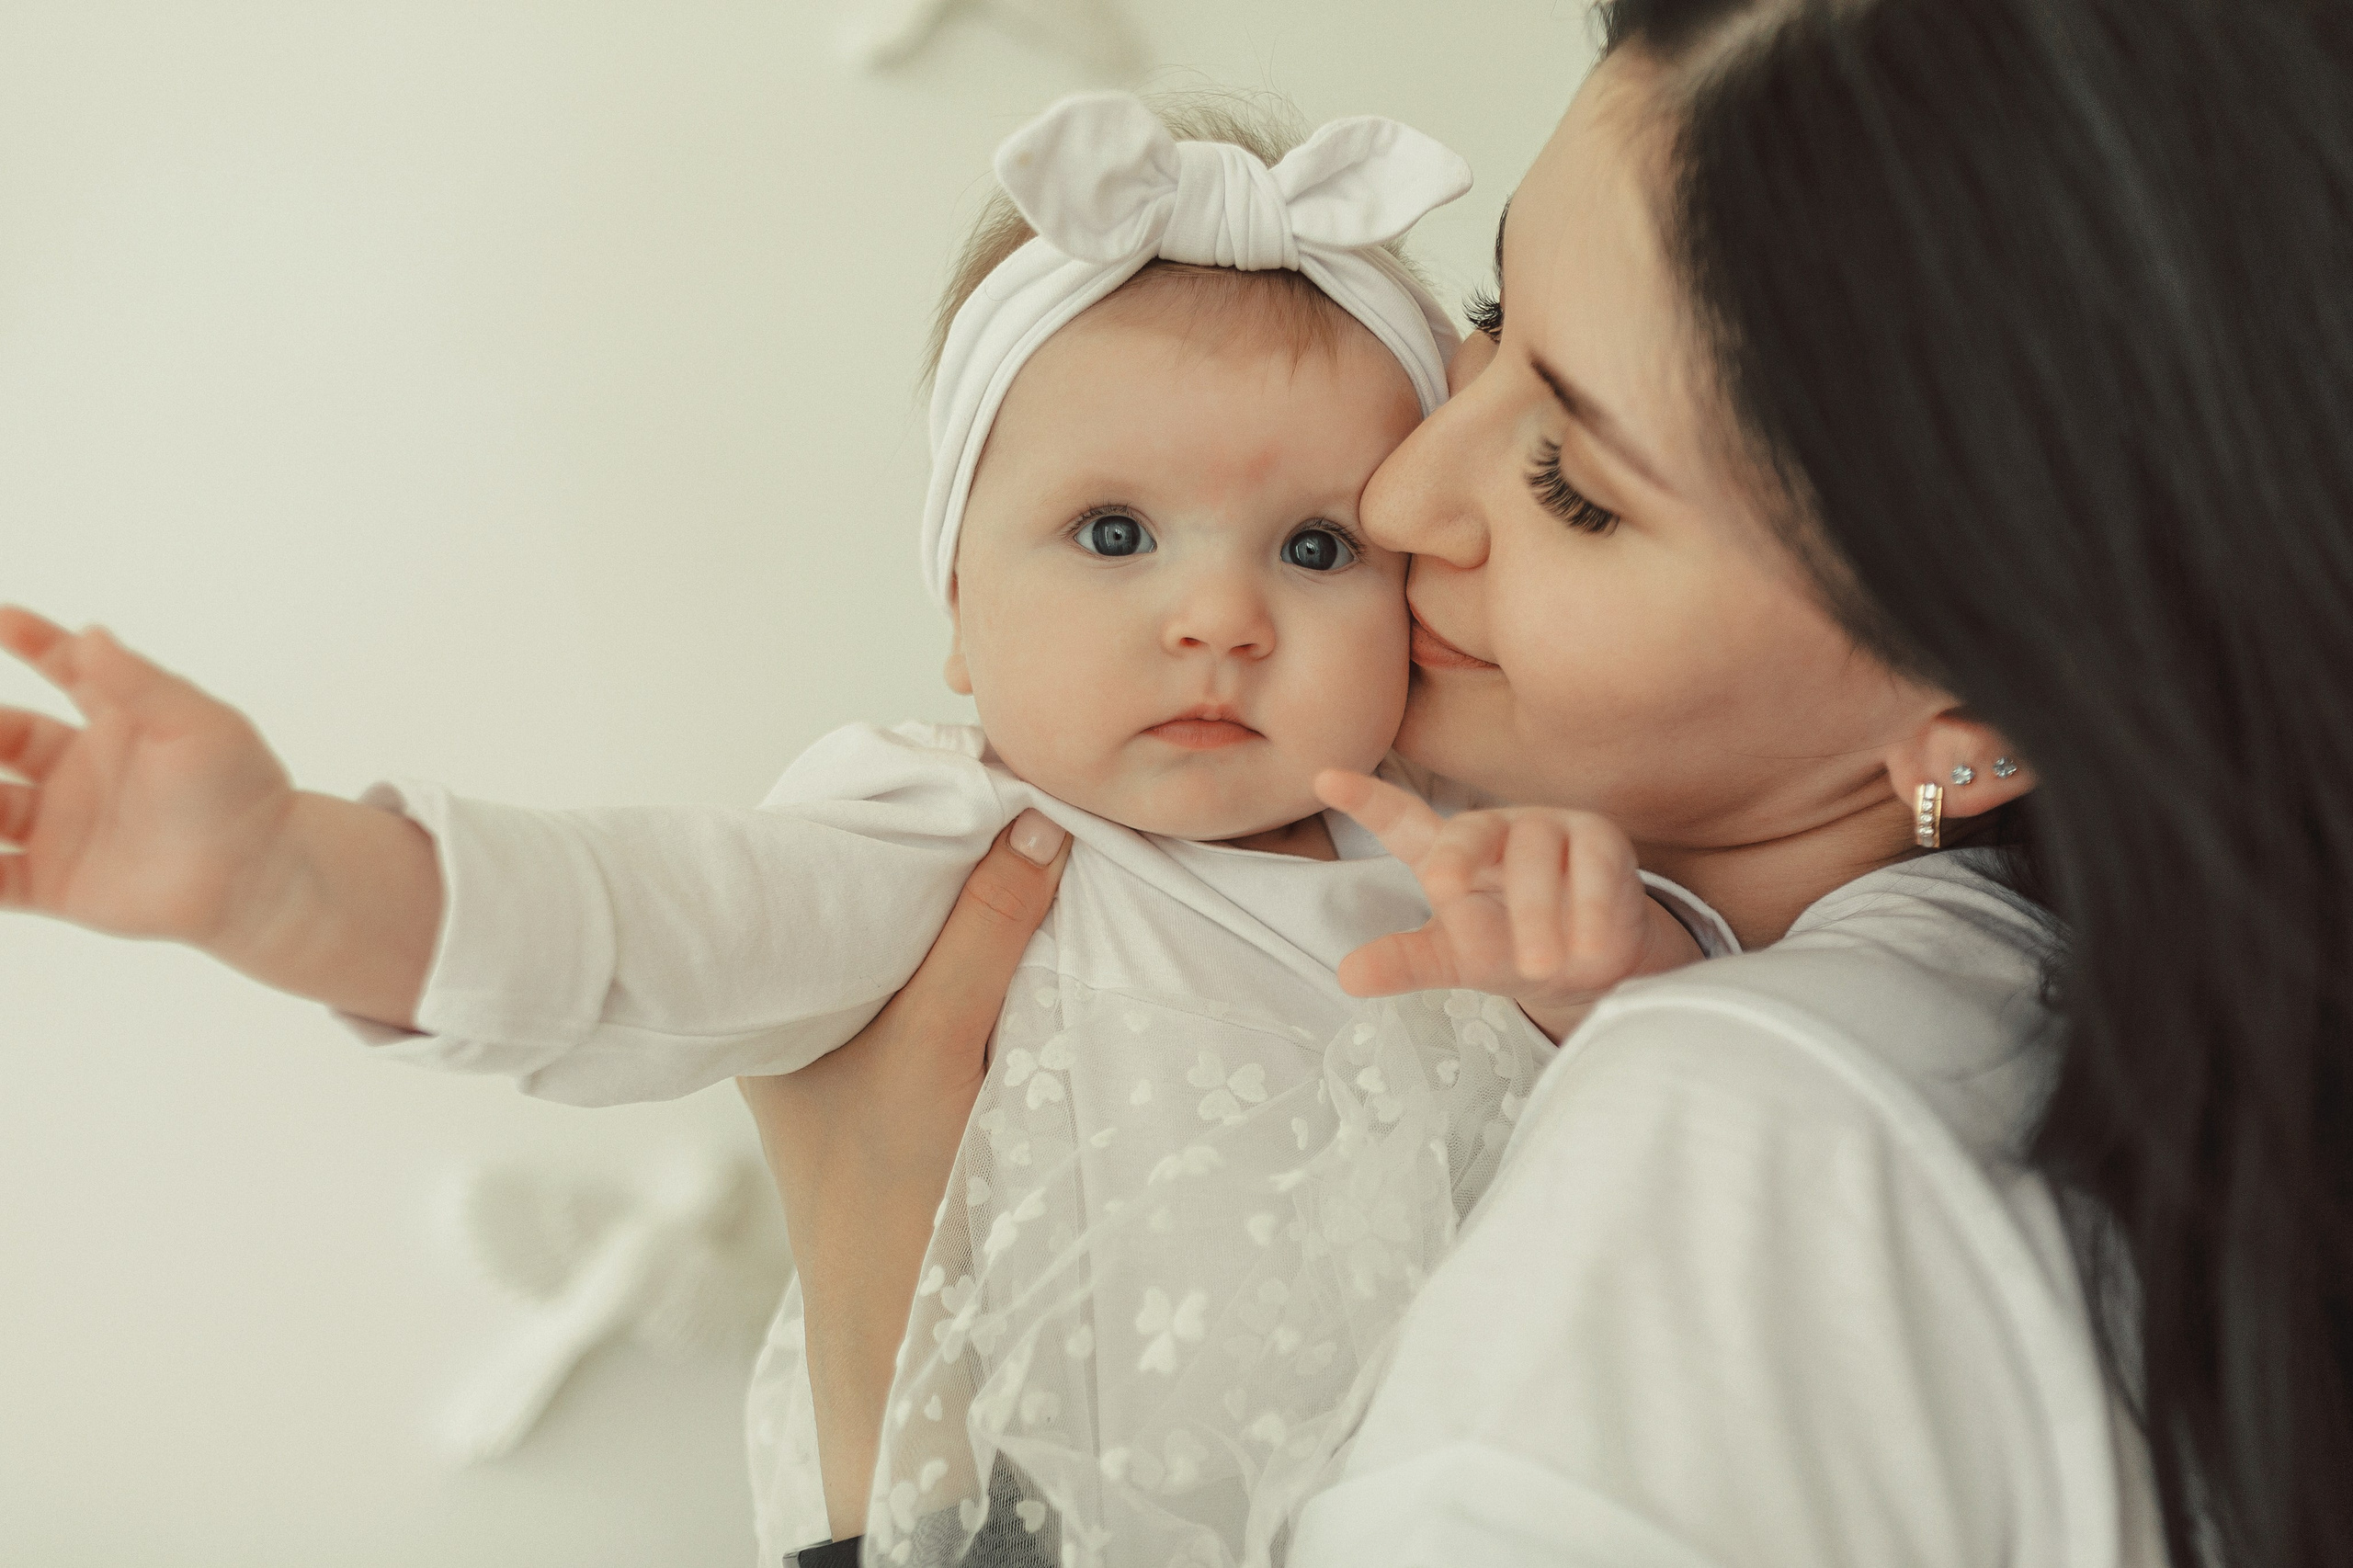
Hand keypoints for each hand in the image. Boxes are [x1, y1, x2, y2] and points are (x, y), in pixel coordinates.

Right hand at [0, 606, 296, 946]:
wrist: (260, 875)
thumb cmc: (240, 790)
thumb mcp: (194, 723)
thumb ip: (138, 682)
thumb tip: (90, 634)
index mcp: (118, 725)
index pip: (65, 669)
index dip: (34, 641)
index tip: (3, 619)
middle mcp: (82, 773)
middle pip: (5, 738)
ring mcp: (63, 828)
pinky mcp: (55, 884)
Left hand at [738, 808, 1068, 1542]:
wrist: (902, 1325)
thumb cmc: (886, 1191)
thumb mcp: (936, 1044)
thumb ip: (983, 933)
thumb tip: (1038, 823)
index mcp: (767, 991)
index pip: (817, 868)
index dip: (885, 813)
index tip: (964, 762)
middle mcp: (799, 1004)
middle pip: (871, 895)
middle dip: (940, 847)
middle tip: (1011, 788)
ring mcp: (851, 1041)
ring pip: (913, 936)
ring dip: (969, 898)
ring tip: (1027, 838)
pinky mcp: (904, 1071)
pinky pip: (945, 978)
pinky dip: (985, 945)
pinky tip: (1027, 916)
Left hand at [1315, 769, 1699, 1040]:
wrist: (1594, 961)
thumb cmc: (1511, 948)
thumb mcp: (1455, 959)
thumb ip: (1406, 962)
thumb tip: (1347, 976)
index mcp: (1448, 852)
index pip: (1402, 823)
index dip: (1367, 802)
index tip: (1323, 779)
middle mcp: (1495, 830)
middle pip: (1470, 831)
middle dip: (1456, 856)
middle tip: (1443, 891)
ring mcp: (1550, 829)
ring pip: (1535, 856)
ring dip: (1536, 915)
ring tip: (1538, 966)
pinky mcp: (1601, 843)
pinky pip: (1595, 868)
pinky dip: (1591, 910)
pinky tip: (1590, 949)